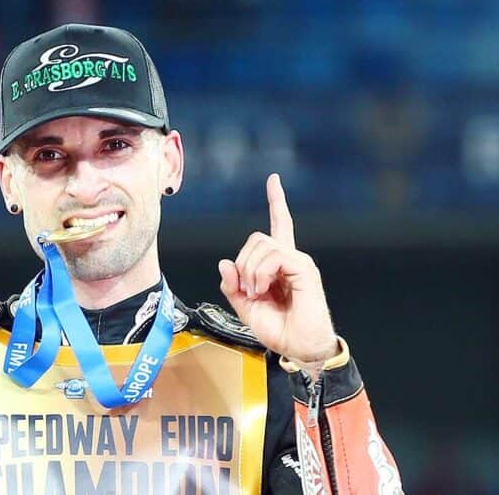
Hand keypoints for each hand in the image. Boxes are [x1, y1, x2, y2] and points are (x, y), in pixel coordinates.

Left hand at [217, 174, 338, 364]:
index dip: (277, 202)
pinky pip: (274, 256)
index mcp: (278, 264)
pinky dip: (260, 273)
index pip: (279, 225)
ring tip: (256, 292)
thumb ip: (232, 286)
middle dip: (242, 263)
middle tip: (247, 290)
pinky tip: (263, 289)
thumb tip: (224, 263)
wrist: (300, 347)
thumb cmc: (279, 329)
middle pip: (256, 238)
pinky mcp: (304, 269)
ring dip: (250, 270)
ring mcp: (299, 262)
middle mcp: (291, 258)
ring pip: (262, 245)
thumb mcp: (246, 307)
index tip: (274, 180)